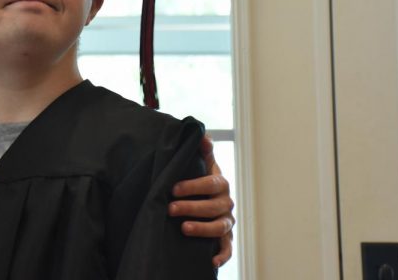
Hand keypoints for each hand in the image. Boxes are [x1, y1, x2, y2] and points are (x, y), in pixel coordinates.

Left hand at [169, 134, 234, 267]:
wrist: (205, 199)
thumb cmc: (198, 180)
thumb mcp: (200, 164)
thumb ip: (201, 151)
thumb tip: (203, 136)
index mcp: (220, 183)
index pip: (211, 183)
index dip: (193, 186)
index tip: (173, 188)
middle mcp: (226, 202)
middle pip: (214, 206)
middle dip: (192, 207)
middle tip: (170, 208)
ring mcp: (226, 221)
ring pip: (220, 227)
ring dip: (203, 228)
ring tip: (183, 228)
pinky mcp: (224, 239)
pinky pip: (227, 249)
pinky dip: (222, 255)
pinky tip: (211, 260)